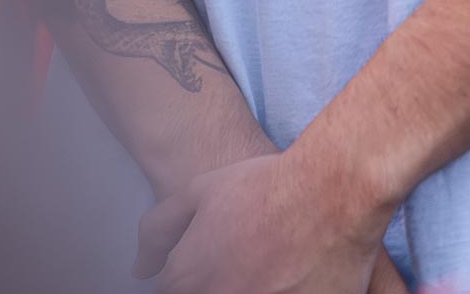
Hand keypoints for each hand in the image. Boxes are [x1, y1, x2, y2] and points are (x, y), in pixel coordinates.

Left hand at [140, 150, 398, 293]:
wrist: (330, 192)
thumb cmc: (264, 187)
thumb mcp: (197, 192)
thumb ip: (158, 231)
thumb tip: (138, 269)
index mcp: (191, 276)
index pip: (172, 291)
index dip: (192, 276)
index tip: (213, 262)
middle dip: (220, 281)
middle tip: (246, 261)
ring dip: (251, 285)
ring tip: (269, 266)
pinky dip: (281, 290)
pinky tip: (291, 274)